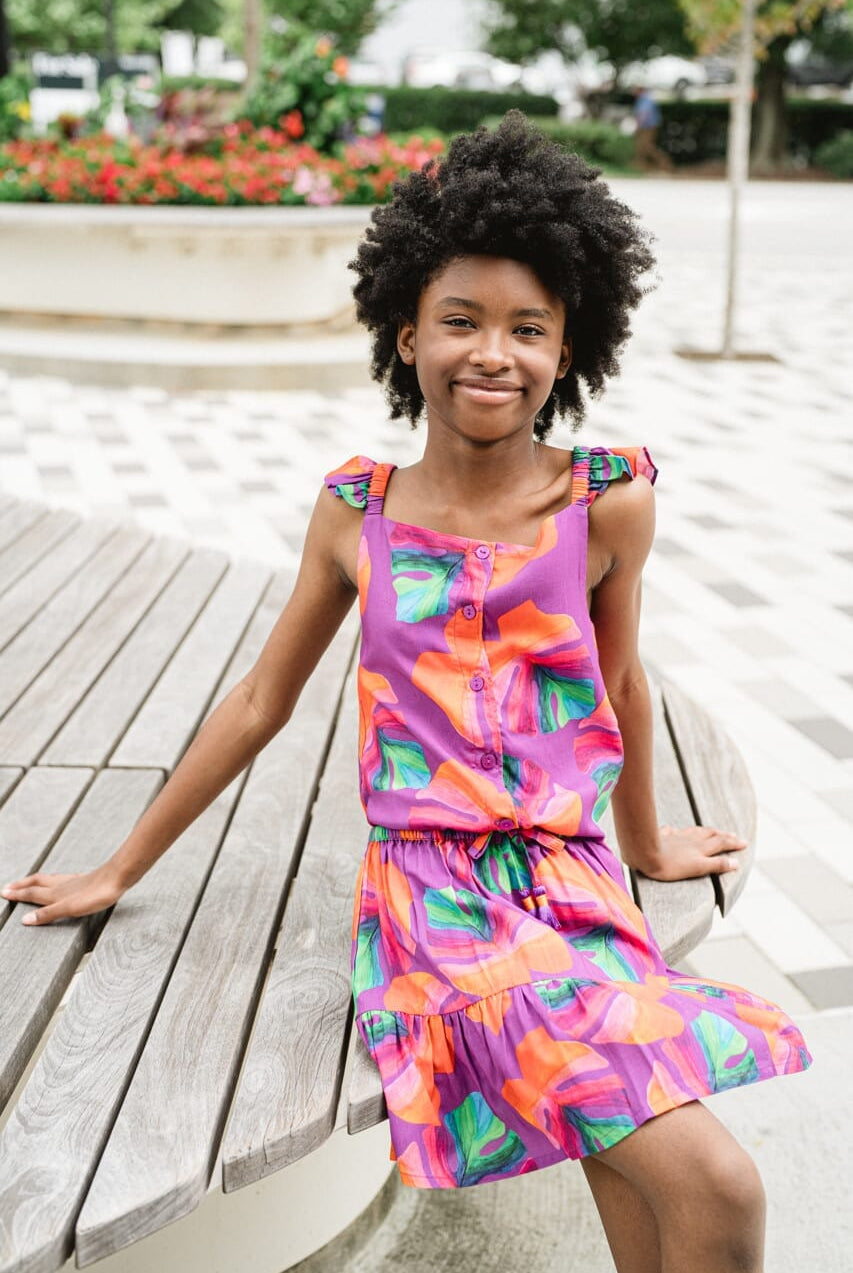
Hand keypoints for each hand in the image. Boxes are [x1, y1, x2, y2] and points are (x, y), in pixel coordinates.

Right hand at [1, 863, 125, 925]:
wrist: (118, 877)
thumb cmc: (97, 894)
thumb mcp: (70, 908)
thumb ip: (48, 914)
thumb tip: (25, 920)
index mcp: (55, 893)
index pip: (31, 893)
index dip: (17, 894)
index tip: (4, 893)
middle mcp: (61, 885)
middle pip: (37, 883)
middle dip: (22, 885)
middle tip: (9, 886)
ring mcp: (73, 881)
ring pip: (48, 880)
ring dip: (35, 881)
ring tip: (28, 882)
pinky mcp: (84, 880)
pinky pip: (62, 879)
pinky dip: (53, 880)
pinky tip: (61, 882)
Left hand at [638, 825, 747, 881]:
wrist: (645, 854)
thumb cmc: (670, 865)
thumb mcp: (697, 868)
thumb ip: (717, 865)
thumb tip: (736, 862)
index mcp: (701, 848)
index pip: (721, 843)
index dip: (733, 843)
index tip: (744, 843)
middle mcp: (691, 840)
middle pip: (710, 835)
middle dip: (723, 835)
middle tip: (733, 835)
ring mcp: (677, 837)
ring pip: (695, 831)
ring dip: (705, 831)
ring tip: (711, 831)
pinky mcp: (663, 837)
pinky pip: (672, 832)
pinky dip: (677, 831)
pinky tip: (674, 830)